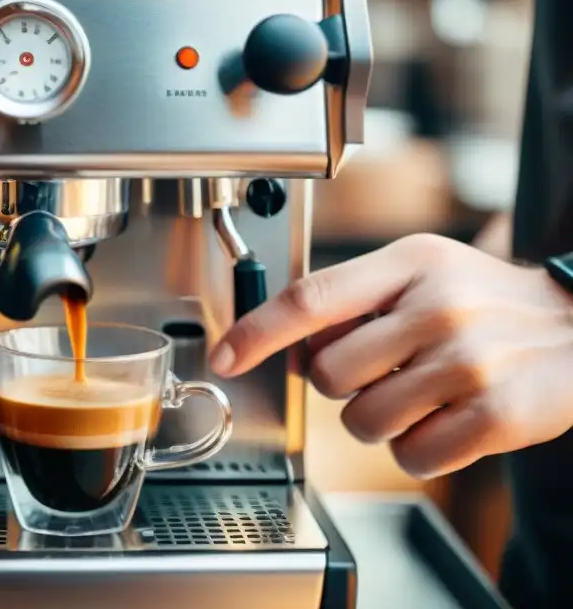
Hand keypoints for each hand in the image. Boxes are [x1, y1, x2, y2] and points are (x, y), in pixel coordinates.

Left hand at [211, 234, 572, 477]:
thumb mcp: (422, 272)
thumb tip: (291, 346)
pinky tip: (446, 421)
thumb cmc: (486, 301)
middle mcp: (438, 308)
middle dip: (345, 386)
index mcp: (409, 264)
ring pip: (364, 423)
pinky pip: (412, 457)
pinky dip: (418, 450)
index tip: (223, 356)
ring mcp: (469, 362)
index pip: (309, 298)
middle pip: (329, 375)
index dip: (255, 332)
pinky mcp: (498, 416)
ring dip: (381, 421)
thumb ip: (355, 301)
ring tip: (422, 395)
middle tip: (387, 371)